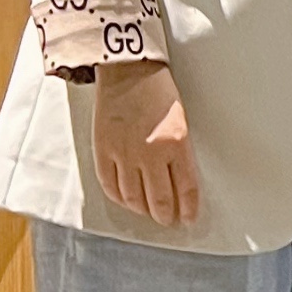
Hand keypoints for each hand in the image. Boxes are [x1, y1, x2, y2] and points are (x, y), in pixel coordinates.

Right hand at [92, 59, 200, 227]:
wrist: (128, 71)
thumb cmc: (160, 92)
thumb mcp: (183, 121)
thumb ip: (180, 152)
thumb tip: (179, 179)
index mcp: (177, 144)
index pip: (186, 188)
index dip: (188, 208)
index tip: (188, 219)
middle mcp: (150, 153)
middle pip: (158, 198)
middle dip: (165, 215)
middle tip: (168, 220)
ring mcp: (123, 153)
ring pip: (133, 197)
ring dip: (142, 210)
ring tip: (149, 213)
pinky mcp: (102, 150)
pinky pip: (109, 184)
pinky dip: (119, 198)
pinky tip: (126, 200)